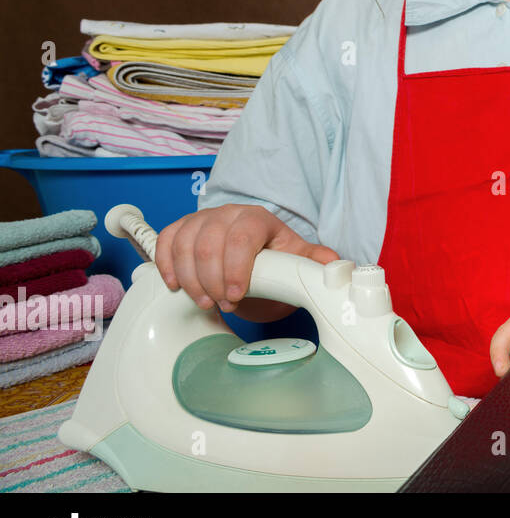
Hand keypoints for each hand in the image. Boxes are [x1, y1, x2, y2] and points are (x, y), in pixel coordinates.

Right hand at [154, 203, 339, 313]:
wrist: (254, 257)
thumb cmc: (274, 258)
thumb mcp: (295, 260)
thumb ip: (313, 262)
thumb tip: (336, 267)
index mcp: (259, 218)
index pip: (242, 238)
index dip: (235, 269)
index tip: (234, 296)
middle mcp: (229, 213)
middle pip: (209, 245)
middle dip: (212, 282)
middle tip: (221, 305)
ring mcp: (203, 219)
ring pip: (184, 245)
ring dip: (190, 280)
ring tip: (204, 301)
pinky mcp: (182, 228)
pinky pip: (166, 241)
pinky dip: (166, 264)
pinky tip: (176, 285)